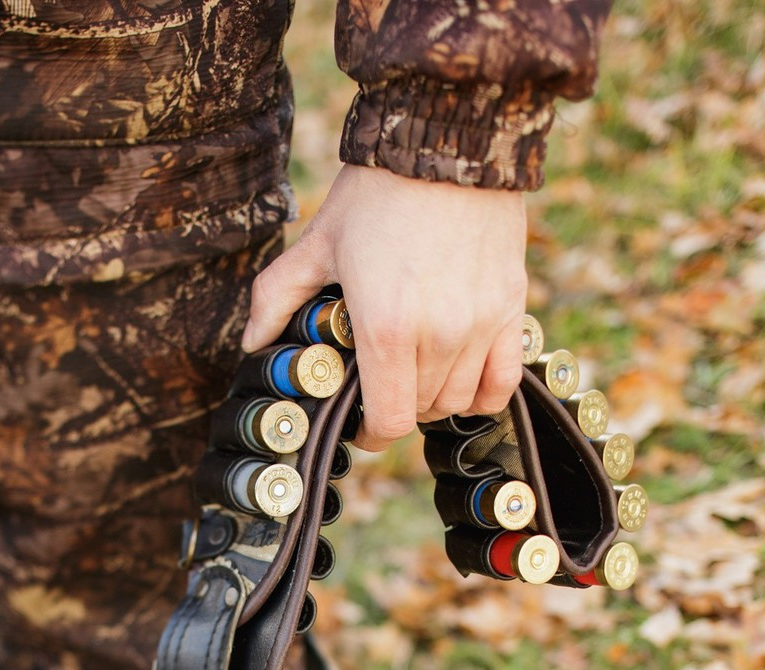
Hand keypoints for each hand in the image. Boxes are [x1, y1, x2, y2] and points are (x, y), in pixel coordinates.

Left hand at [242, 163, 528, 451]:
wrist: (447, 141)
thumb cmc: (377, 193)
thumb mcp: (315, 244)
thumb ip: (276, 299)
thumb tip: (252, 345)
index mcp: (386, 329)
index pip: (388, 422)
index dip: (369, 433)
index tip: (358, 422)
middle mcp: (440, 335)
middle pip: (420, 411)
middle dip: (395, 406)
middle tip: (378, 384)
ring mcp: (482, 323)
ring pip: (459, 399)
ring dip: (433, 397)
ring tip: (412, 373)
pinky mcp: (512, 305)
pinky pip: (503, 380)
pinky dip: (482, 390)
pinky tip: (459, 376)